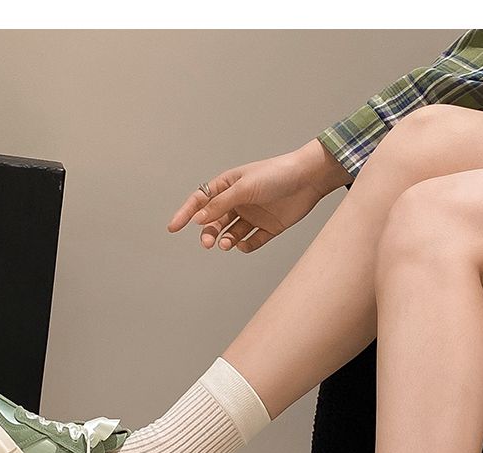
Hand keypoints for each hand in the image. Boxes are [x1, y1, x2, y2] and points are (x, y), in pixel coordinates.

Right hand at [167, 139, 348, 252]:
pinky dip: (245, 246)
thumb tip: (198, 219)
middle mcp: (239, 201)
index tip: (173, 228)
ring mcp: (253, 215)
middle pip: (214, 221)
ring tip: (226, 243)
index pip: (201, 201)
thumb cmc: (276, 175)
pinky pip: (251, 241)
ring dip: (225, 240)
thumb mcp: (244, 188)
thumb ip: (221, 204)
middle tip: (208, 242)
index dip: (186, 214)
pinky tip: (244, 245)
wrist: (308, 179)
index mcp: (229, 186)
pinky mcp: (269, 228)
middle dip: (208, 232)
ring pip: (230, 233)